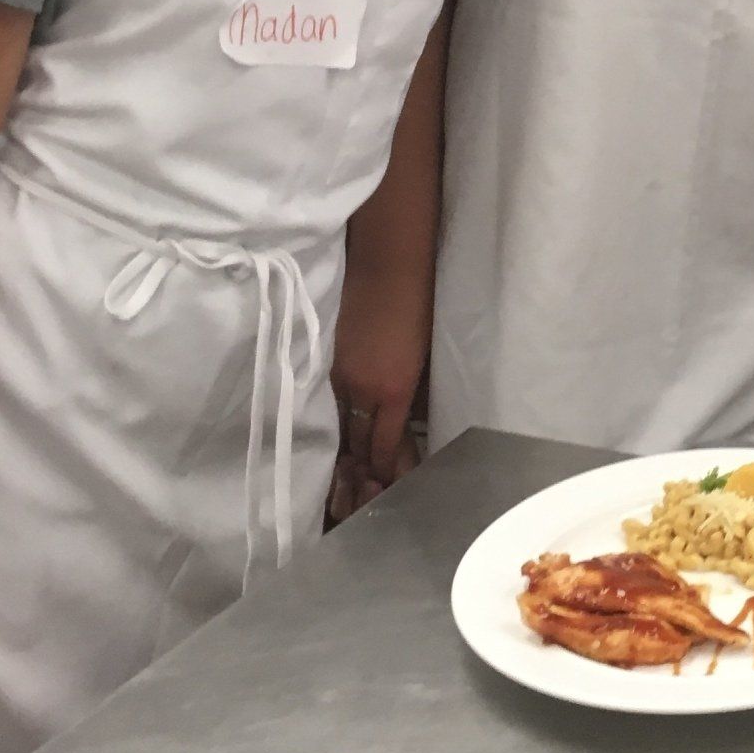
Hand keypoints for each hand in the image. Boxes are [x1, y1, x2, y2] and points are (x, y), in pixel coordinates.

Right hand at [326, 321, 424, 521]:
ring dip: (346, 445)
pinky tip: (340, 429)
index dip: (383, 469)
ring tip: (351, 466)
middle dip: (363, 466)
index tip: (385, 483)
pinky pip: (330, 404)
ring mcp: (340, 377)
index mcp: (395, 390)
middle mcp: (363, 390)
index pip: (383, 445)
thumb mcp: (425, 358)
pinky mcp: (327, 364)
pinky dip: (336, 419)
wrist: (388, 269)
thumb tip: (407, 419)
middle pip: (358, 442)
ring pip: (340, 425)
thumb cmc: (419, 307)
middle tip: (367, 483)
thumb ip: (413, 394)